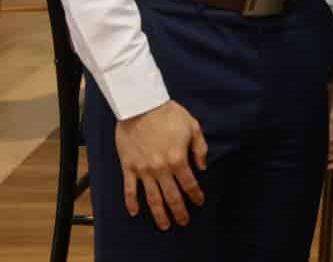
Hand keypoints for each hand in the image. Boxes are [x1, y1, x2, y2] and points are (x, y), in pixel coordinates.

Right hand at [113, 100, 207, 229]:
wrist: (141, 105)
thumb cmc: (169, 113)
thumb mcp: (193, 126)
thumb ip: (200, 148)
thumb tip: (203, 167)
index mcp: (178, 159)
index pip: (190, 184)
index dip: (196, 195)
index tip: (199, 203)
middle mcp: (161, 169)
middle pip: (172, 197)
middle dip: (179, 212)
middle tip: (183, 222)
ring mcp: (143, 170)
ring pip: (152, 198)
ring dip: (159, 214)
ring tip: (164, 225)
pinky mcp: (129, 167)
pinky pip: (129, 190)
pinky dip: (131, 203)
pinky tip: (135, 213)